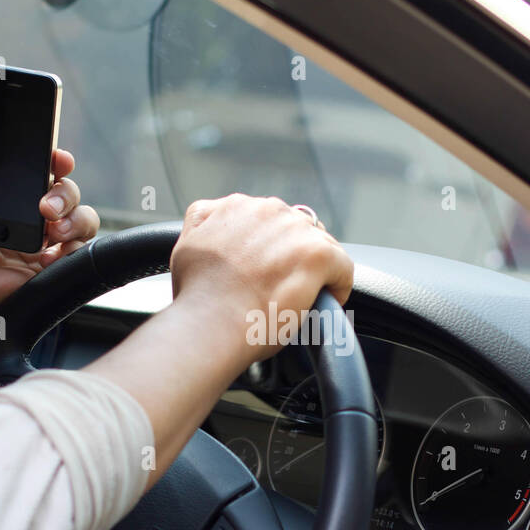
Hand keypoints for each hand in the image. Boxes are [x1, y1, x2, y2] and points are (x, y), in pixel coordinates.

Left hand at [0, 129, 99, 339]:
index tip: (56, 159)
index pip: (40, 172)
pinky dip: (71, 250)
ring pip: (83, 219)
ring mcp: (42, 246)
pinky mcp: (49, 271)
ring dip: (74, 219)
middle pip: (68, 192)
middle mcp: (28, 220)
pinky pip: (79, 253)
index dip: (54, 161)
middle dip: (65, 193)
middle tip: (45, 207)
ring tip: (51, 232)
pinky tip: (46, 256)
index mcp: (5, 199)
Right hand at [170, 194, 353, 361]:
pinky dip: (339, 286)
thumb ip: (203, 223)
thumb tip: (213, 222)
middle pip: (297, 228)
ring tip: (307, 295)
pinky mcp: (318, 254)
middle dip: (295, 255)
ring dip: (317, 269)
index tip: (268, 269)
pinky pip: (343, 266)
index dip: (272, 247)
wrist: (210, 323)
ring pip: (322, 245)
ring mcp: (294, 231)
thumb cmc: (198, 299)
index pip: (269, 219)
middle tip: (285, 286)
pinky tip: (328, 303)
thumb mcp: (186, 245)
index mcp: (236, 207)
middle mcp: (267, 210)